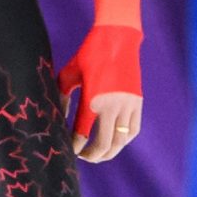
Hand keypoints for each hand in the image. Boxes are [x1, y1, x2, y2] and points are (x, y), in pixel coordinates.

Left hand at [57, 24, 143, 162]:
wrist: (118, 39)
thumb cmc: (89, 55)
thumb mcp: (69, 74)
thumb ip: (62, 97)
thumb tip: (59, 117)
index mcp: (93, 99)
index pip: (82, 132)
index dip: (75, 145)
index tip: (68, 151)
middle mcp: (113, 105)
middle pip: (105, 143)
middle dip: (93, 155)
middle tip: (83, 157)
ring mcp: (128, 105)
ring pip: (121, 140)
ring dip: (110, 151)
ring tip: (99, 154)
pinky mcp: (137, 102)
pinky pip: (132, 129)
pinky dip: (123, 140)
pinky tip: (114, 142)